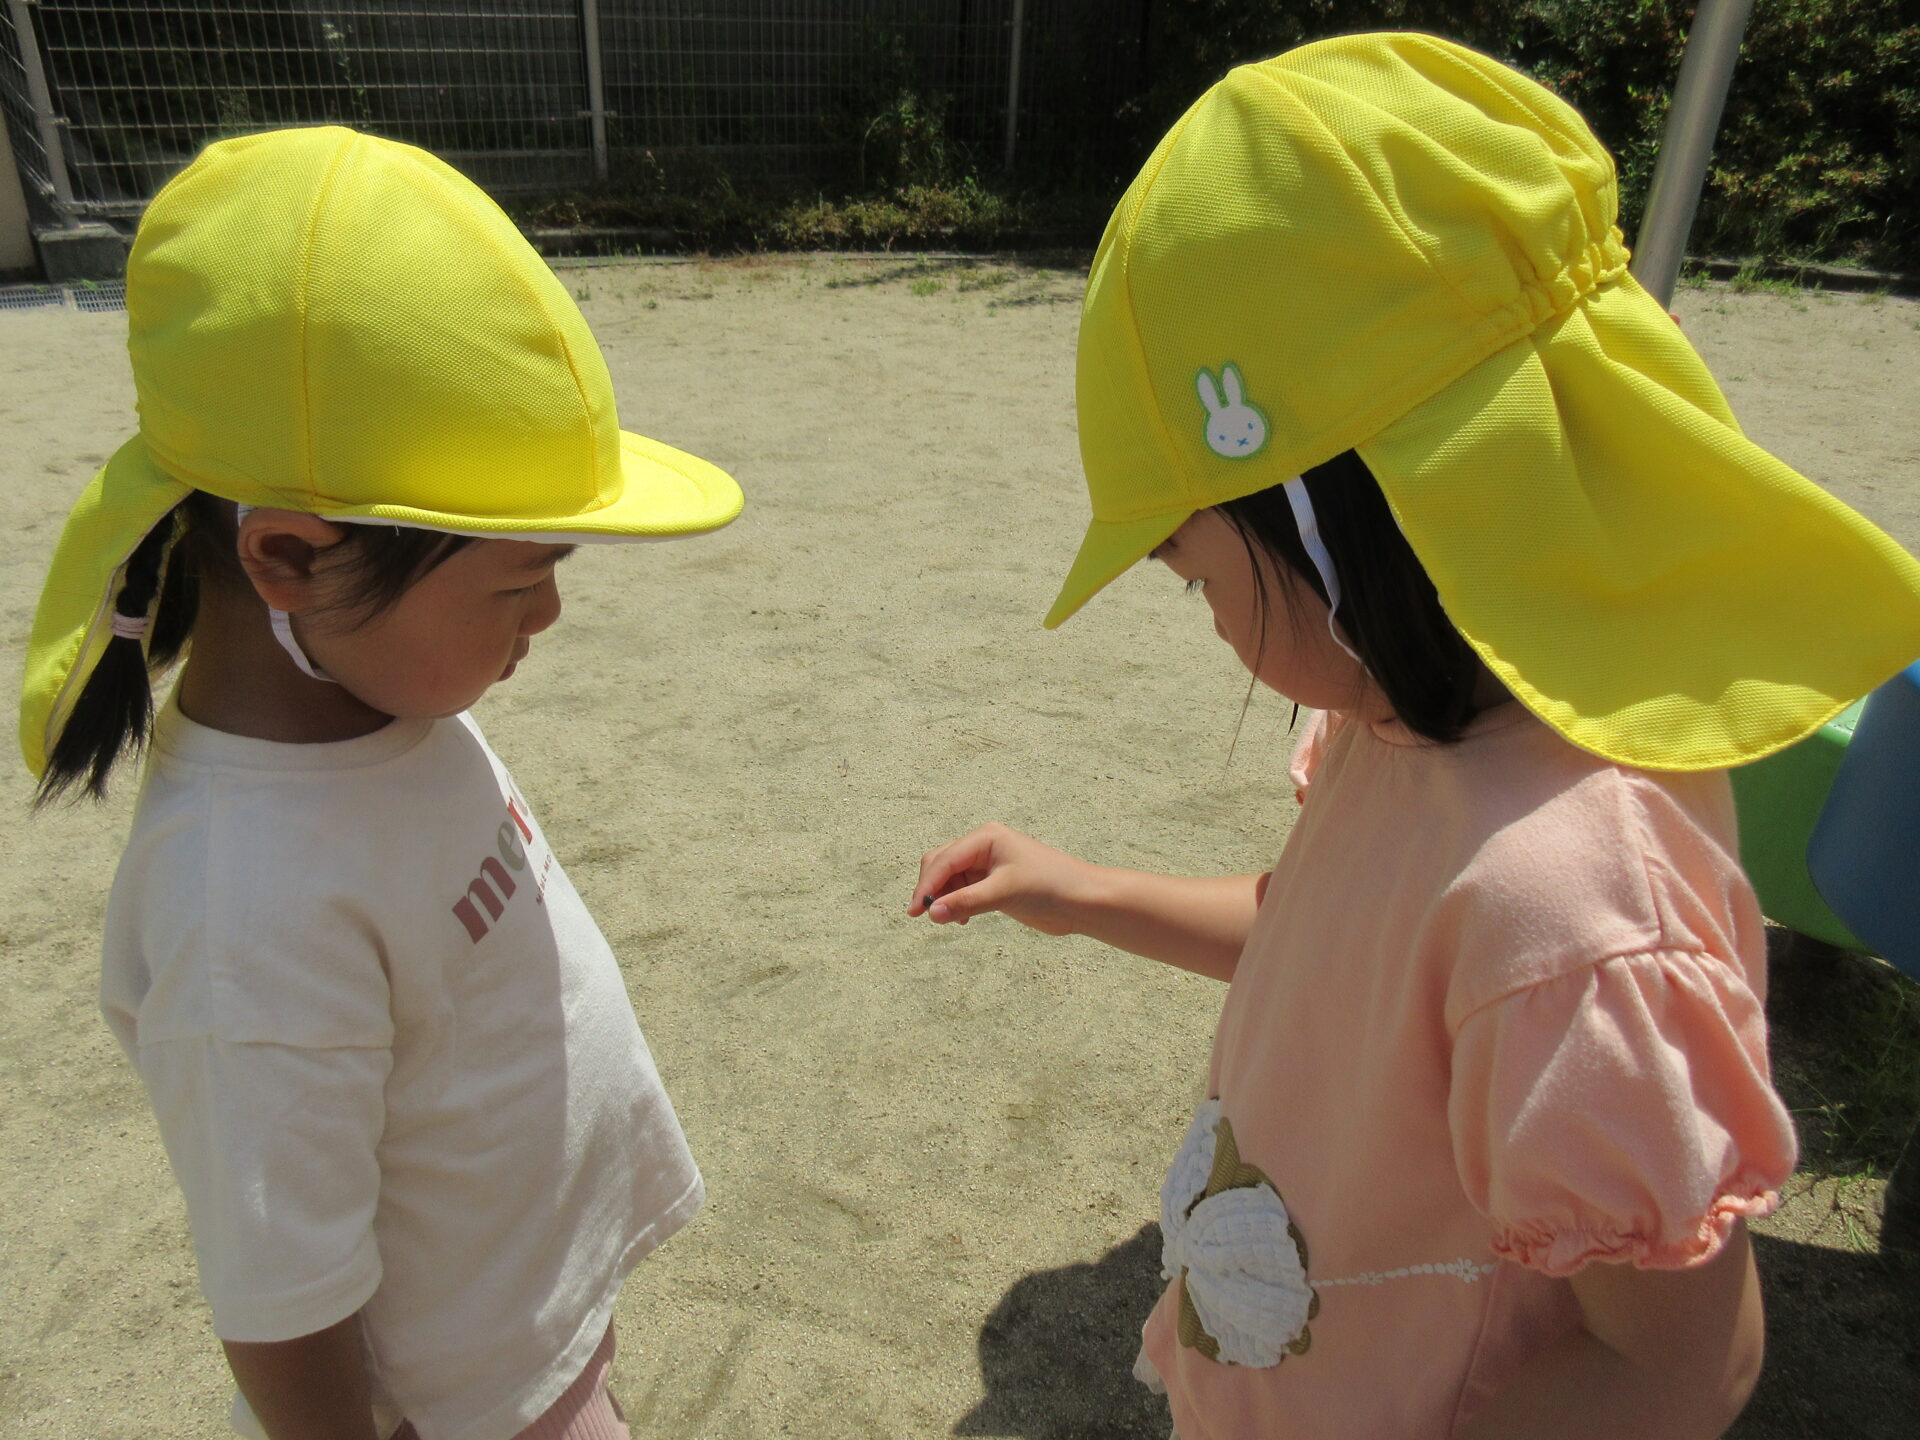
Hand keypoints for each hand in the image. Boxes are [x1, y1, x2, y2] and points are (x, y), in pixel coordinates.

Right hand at [910, 823, 1094, 934]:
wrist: (1081, 900)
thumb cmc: (1049, 886)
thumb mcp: (1004, 893)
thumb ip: (966, 902)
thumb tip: (933, 913)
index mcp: (986, 837)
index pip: (944, 859)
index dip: (927, 885)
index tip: (915, 911)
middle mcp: (984, 847)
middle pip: (941, 864)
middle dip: (931, 888)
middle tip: (923, 916)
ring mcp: (988, 865)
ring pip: (950, 879)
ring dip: (944, 898)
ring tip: (947, 920)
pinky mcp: (994, 883)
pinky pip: (963, 891)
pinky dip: (956, 903)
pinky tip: (961, 920)